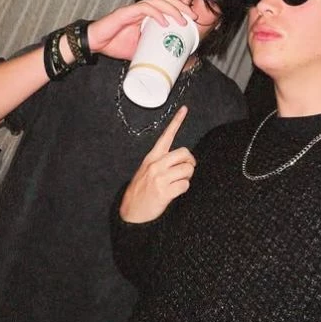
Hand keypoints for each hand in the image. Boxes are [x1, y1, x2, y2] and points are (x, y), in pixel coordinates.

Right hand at [86, 0, 196, 60]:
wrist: (95, 44)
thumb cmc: (115, 45)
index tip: (194, 19)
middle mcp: (141, 10)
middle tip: (193, 17)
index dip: (181, 9)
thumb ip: (154, 51)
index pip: (166, 6)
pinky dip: (156, 13)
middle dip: (181, 6)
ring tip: (182, 19)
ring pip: (157, 2)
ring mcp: (133, 10)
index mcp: (145, 16)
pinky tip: (164, 20)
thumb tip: (175, 61)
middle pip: (165, 0)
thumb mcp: (140, 50)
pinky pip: (143, 9)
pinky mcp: (125, 13)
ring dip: (172, 9)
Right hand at [119, 106, 194, 223]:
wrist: (131, 212)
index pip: (166, 136)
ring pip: (187, 170)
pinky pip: (185, 185)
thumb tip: (180, 160)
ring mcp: (160, 178)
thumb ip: (161, 162)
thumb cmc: (141, 191)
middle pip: (184, 153)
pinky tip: (174, 193)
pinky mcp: (164, 192)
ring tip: (176, 184)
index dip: (177, 122)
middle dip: (190, 163)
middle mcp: (156, 165)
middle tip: (186, 170)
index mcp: (152, 158)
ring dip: (187, 178)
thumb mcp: (146, 171)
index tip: (184, 109)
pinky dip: (183, 189)